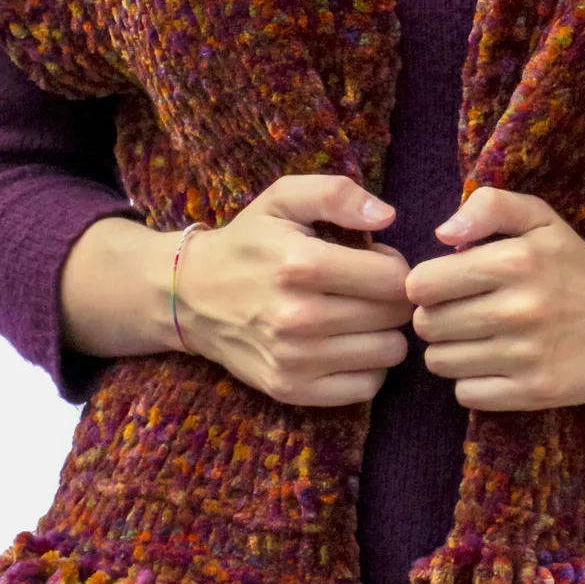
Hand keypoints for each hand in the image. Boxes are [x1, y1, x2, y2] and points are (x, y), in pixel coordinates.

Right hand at [173, 171, 413, 407]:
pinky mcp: (289, 389)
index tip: (374, 261)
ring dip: (383, 333)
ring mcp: (293, 359)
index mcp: (300, 264)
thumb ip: (336, 194)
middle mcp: (297, 317)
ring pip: (388, 353)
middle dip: (391, 297)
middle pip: (393, 315)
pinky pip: (366, 386)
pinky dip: (368, 366)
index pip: (392, 278)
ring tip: (358, 316)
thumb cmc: (247, 243)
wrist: (190, 296)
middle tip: (366, 288)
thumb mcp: (282, 199)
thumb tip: (386, 216)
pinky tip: (347, 345)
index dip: (394, 265)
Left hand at [404, 187, 584, 411]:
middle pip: (427, 325)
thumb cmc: (575, 265)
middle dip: (435, 316)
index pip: (422, 284)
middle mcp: (518, 310)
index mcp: (514, 261)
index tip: (444, 284)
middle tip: (461, 312)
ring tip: (477, 337)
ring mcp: (526, 356)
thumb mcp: (540, 219)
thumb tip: (442, 233)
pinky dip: (472, 381)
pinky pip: (466, 393)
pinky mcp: (535, 392)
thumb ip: (489, 206)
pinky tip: (494, 363)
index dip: (425, 284)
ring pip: (440, 362)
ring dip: (450, 350)